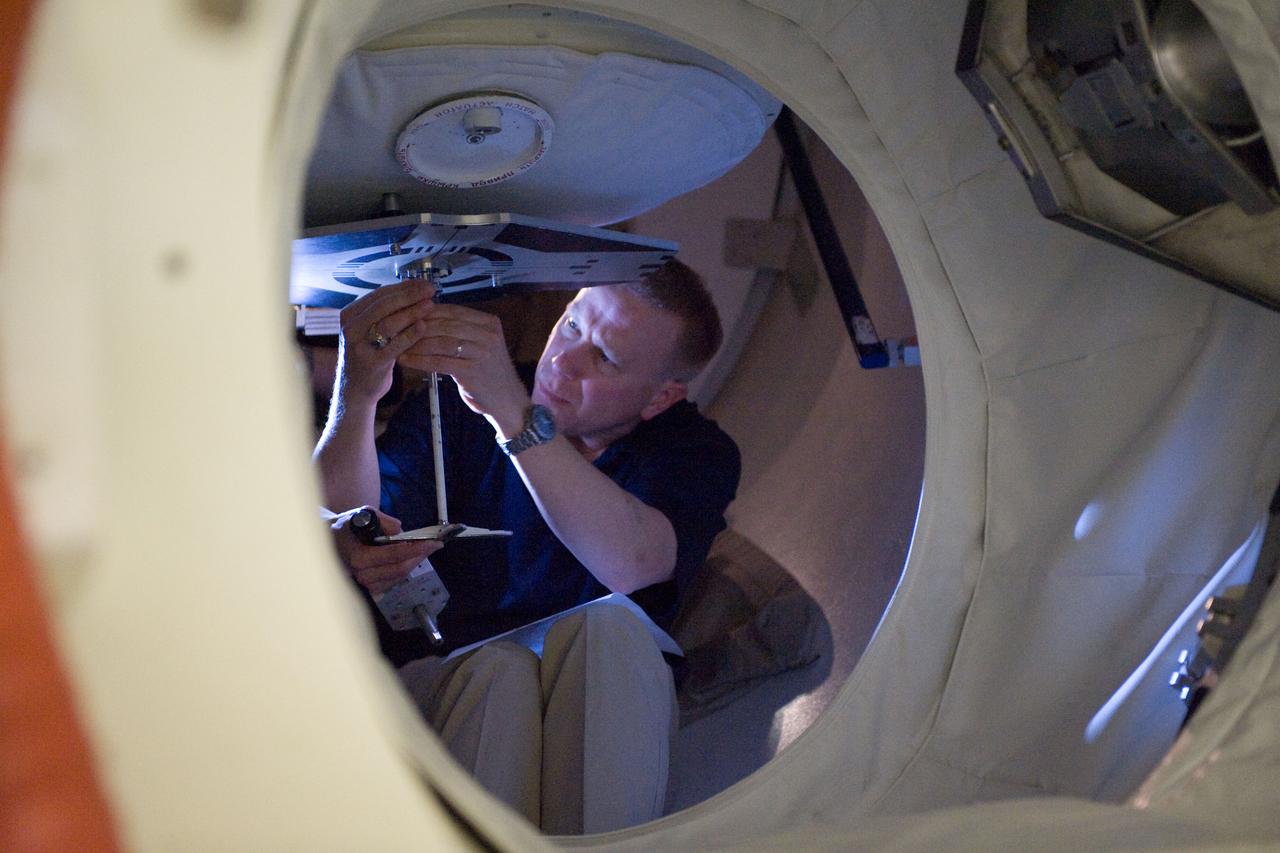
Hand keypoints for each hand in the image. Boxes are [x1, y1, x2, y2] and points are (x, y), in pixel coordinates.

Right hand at [329, 507, 441, 594]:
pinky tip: (412, 557)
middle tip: (435, 544)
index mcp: (359, 557)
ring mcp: (367, 584)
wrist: (331, 542)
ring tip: (426, 548)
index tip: (433, 542)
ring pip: (400, 575)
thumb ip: (384, 522)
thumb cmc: (348, 526)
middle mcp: (363, 574)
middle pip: (401, 568)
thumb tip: (402, 532)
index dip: (417, 549)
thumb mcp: (364, 514)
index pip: (394, 555)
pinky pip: (395, 579)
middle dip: (420, 555)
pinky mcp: (372, 587)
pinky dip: (406, 567)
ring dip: (415, 561)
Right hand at [336, 279, 435, 405]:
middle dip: (409, 295)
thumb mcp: (370, 329)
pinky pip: (394, 346)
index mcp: (350, 315)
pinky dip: (410, 334)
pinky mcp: (372, 363)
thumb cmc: (369, 354)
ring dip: (411, 312)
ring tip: (430, 305)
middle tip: (429, 290)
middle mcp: (351, 328)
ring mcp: (360, 346)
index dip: (403, 287)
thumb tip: (413, 287)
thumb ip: (386, 311)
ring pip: (388, 323)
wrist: (355, 389)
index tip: (422, 283)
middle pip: (383, 305)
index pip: (379, 294)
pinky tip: (423, 326)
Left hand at [399, 303, 529, 435]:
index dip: (427, 311)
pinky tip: (406, 360)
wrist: (508, 400)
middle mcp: (488, 334)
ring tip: (397, 345)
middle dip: (418, 326)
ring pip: (441, 342)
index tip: (407, 314)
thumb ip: (461, 330)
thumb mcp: (481, 344)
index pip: (452, 310)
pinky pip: (440, 362)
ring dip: (416, 343)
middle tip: (397, 328)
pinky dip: (420, 360)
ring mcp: (482, 353)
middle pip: (445, 324)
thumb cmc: (489, 372)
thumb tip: (426, 317)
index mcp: (489, 323)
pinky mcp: (472, 371)